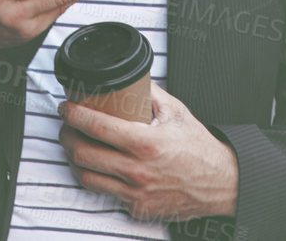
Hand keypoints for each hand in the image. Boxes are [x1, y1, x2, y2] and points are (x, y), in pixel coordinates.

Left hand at [58, 85, 238, 222]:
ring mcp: (135, 193)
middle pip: (83, 154)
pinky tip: (96, 165)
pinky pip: (105, 193)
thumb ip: (149, 92)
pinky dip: (95, 177)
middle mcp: (137, 171)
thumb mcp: (175, 111)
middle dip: (67, 135)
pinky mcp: (137, 208)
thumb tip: (129, 77)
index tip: (66, 107)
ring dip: (74, 159)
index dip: (74, 114)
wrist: (219, 183)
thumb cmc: (198, 148)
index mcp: (145, 143)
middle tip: (66, 124)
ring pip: (87, 177)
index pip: (96, 127)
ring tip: (74, 144)